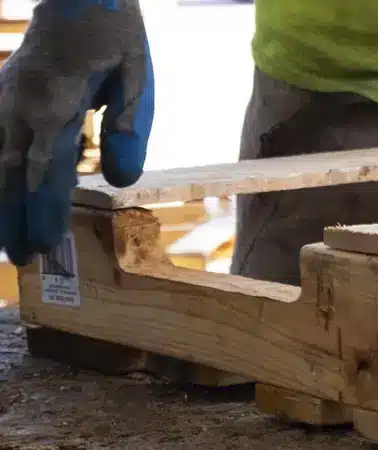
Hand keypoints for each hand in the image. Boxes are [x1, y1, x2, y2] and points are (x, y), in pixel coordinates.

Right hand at [0, 0, 154, 264]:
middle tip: (22, 259)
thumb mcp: (135, 77)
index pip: (47, 169)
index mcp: (56, 103)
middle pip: (11, 172)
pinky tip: (0, 195)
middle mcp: (21, 104)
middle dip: (15, 218)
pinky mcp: (4, 95)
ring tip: (3, 241)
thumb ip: (128, 127)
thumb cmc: (113, 34)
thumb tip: (122, 180)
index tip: (46, 246)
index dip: (44, 210)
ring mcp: (6, 98)